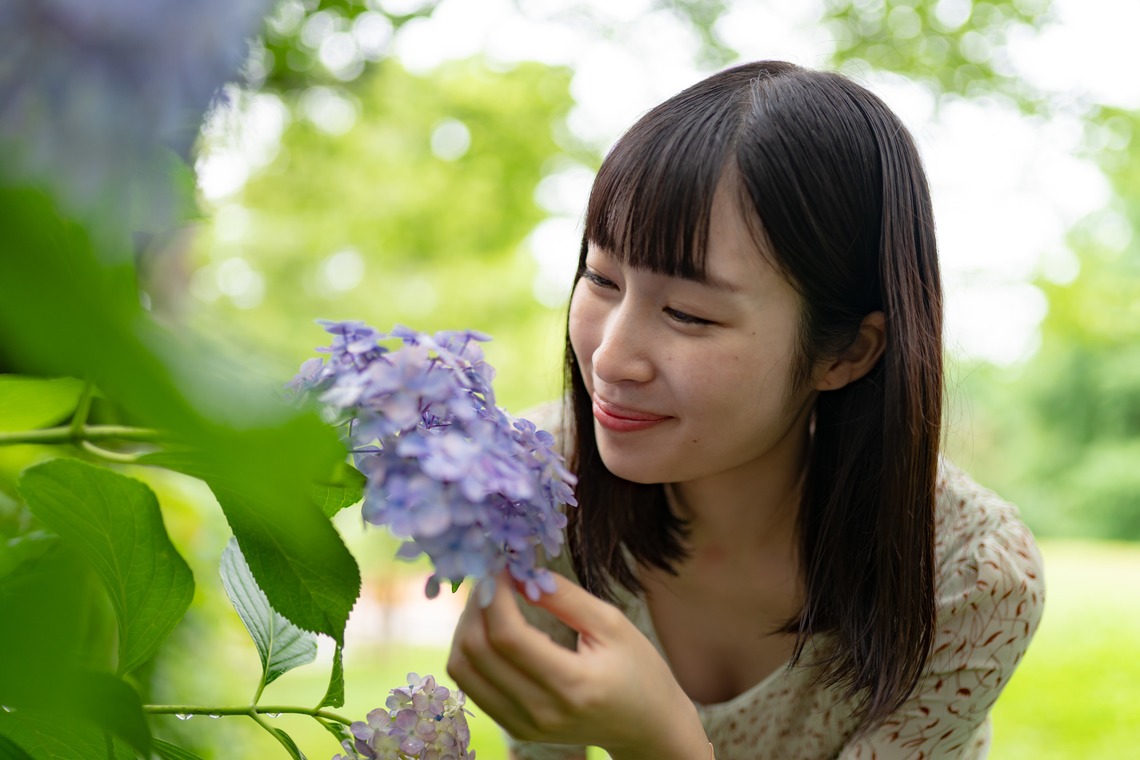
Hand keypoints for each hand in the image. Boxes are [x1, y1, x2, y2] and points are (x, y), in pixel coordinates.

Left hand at [447, 571, 709, 759]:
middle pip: (477, 651)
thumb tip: (519, 573)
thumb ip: (565, 598)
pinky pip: (471, 684)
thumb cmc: (638, 669)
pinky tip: (490, 626)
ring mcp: (523, 725)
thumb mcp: (612, 624)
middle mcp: (541, 711)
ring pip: (463, 669)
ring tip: (490, 599)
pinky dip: (471, 649)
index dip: (494, 593)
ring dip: (467, 626)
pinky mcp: (514, 727)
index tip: (500, 564)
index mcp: (572, 685)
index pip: (507, 636)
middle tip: (492, 576)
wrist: (646, 726)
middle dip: (477, 604)